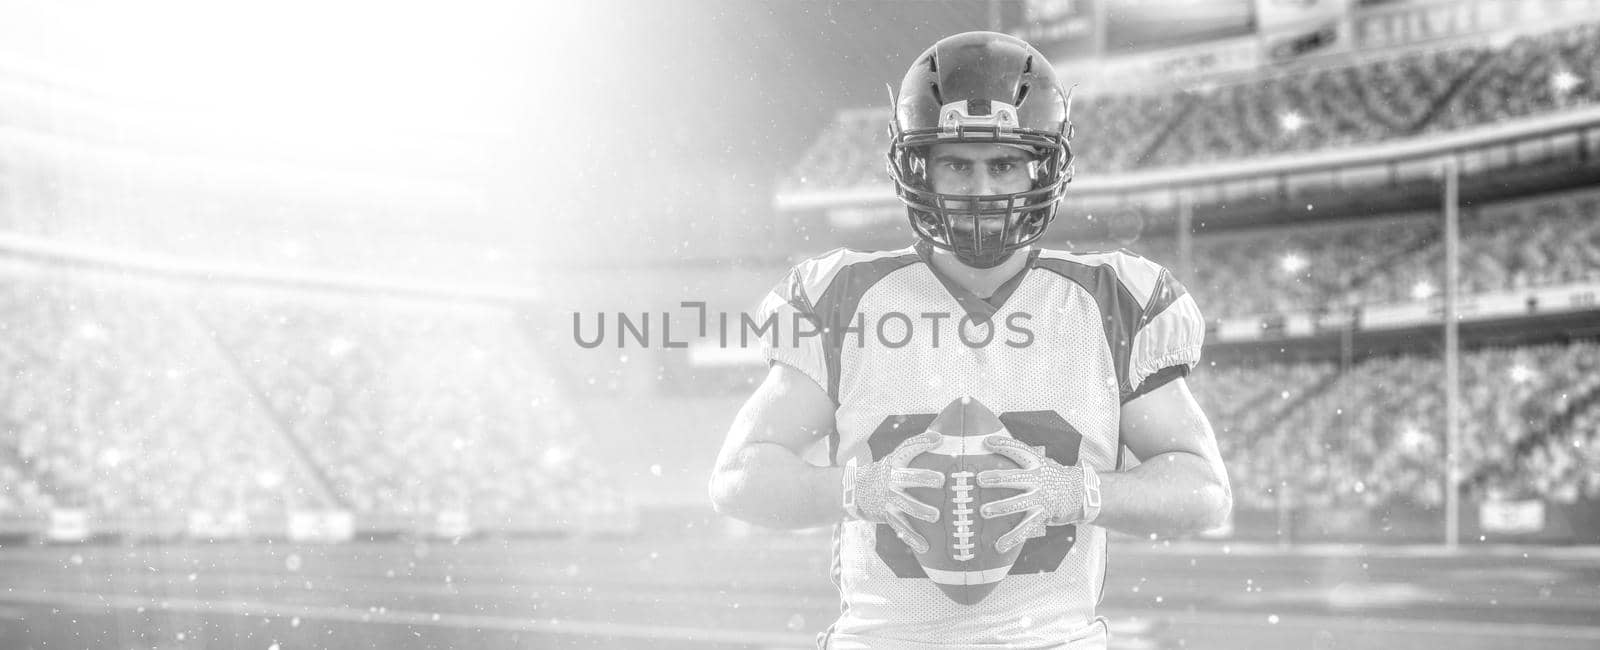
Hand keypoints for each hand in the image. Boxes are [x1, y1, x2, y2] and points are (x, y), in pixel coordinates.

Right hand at [842, 431, 945, 552]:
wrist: (857, 491)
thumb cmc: (887, 472)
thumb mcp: (895, 458)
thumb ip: (916, 450)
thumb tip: (943, 435)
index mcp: (894, 462)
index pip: (908, 448)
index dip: (921, 442)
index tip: (938, 438)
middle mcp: (890, 480)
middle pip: (906, 477)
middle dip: (923, 478)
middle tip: (941, 479)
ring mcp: (889, 499)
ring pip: (905, 505)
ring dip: (921, 510)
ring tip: (936, 515)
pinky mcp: (888, 516)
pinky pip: (901, 529)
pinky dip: (913, 539)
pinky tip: (925, 547)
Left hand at [976, 436, 1093, 553]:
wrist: (1076, 492)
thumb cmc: (1047, 474)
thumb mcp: (1038, 460)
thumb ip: (1018, 455)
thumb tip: (987, 442)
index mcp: (1036, 463)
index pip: (1020, 450)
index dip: (1004, 445)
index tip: (987, 442)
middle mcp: (1038, 480)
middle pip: (1017, 478)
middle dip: (998, 479)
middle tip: (980, 479)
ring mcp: (1040, 499)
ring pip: (1019, 504)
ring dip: (1001, 508)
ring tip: (984, 511)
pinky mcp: (1041, 515)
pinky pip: (1025, 528)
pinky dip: (1012, 538)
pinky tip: (999, 546)